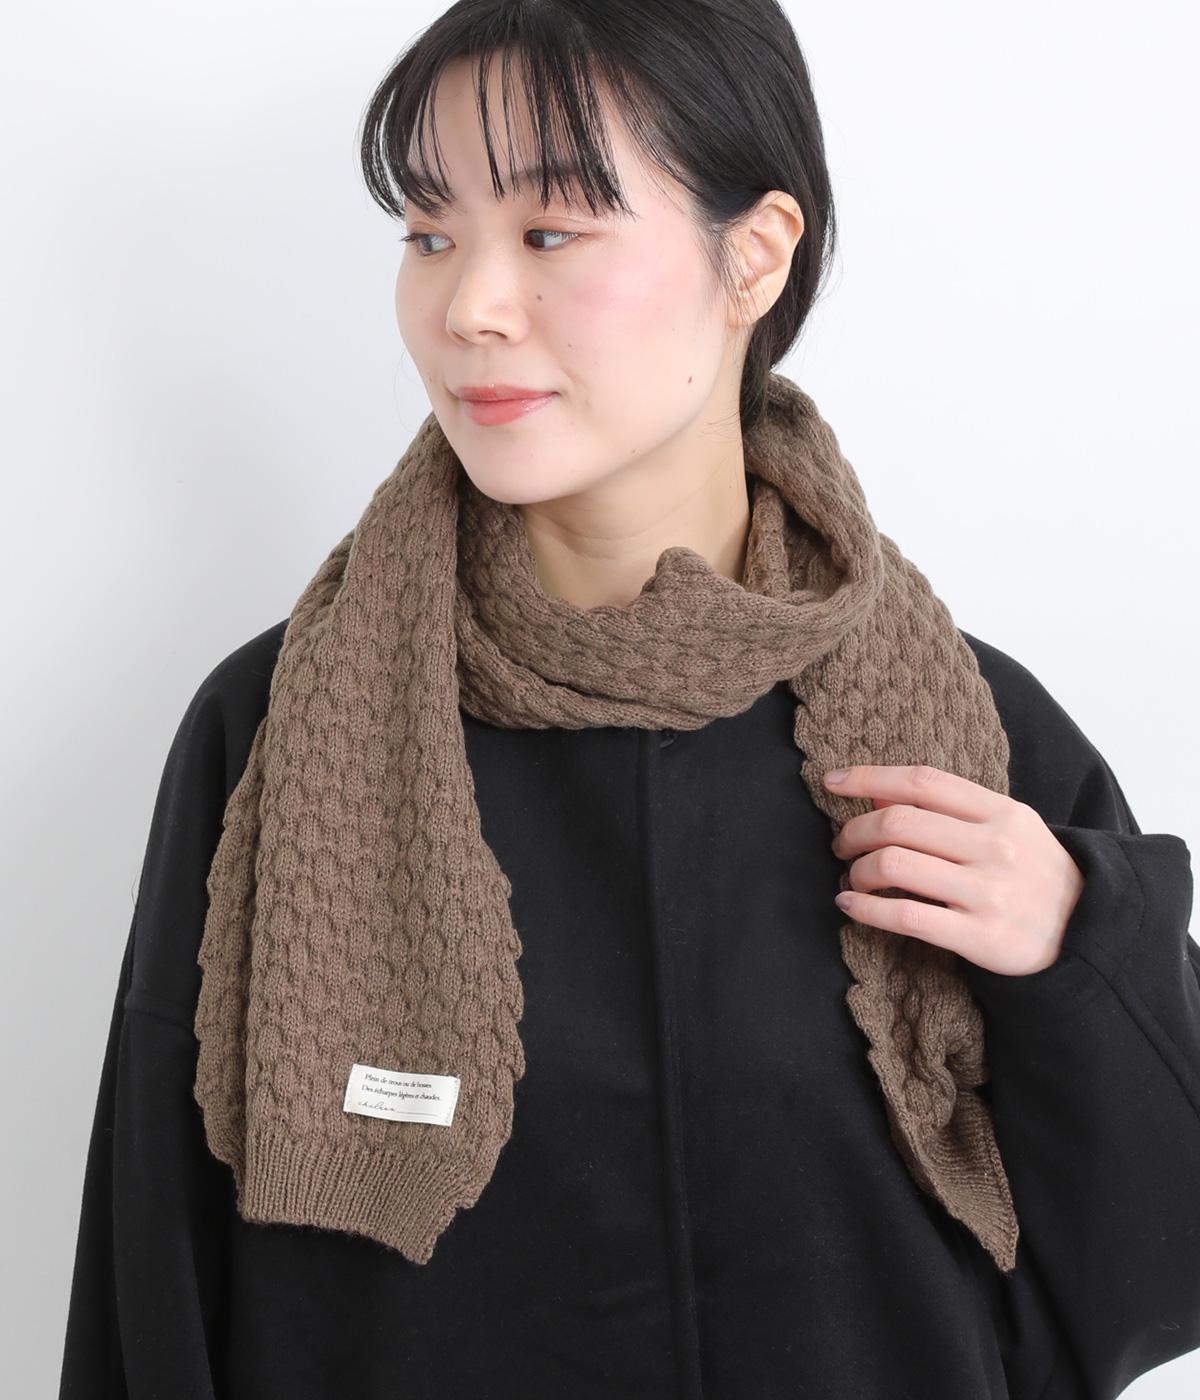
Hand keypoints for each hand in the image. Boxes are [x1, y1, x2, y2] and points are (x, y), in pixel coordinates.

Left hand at [825, 764, 1085, 975]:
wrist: (1087, 937)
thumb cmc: (1034, 876)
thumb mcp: (1009, 828)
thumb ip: (952, 809)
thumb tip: (877, 795)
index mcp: (1002, 812)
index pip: (922, 781)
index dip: (869, 777)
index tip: (833, 782)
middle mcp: (996, 846)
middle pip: (898, 822)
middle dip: (854, 832)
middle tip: (842, 846)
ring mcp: (989, 892)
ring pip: (894, 865)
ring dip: (858, 871)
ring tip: (853, 880)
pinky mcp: (980, 937)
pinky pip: (904, 916)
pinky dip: (865, 910)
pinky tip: (851, 908)